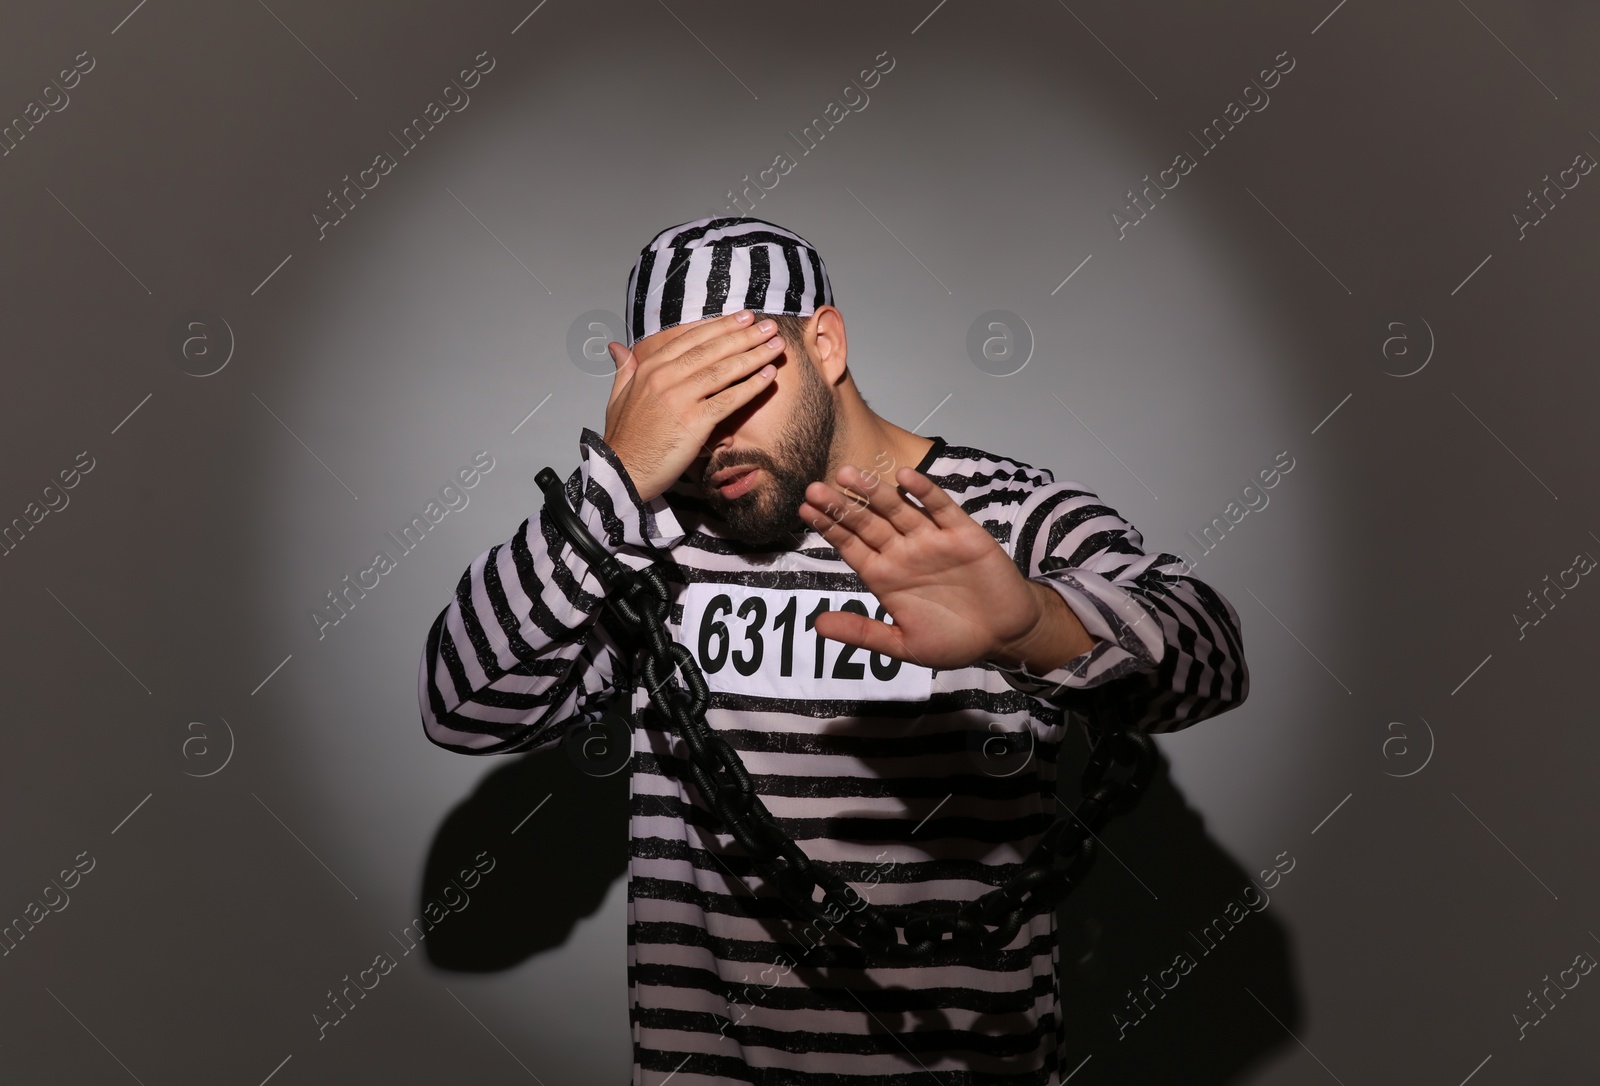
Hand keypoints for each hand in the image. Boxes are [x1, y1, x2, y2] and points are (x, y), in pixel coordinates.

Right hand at [603, 311, 786, 501]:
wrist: (624, 472)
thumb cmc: (625, 438)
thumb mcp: (618, 396)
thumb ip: (624, 368)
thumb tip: (616, 346)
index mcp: (650, 368)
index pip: (692, 339)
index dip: (721, 326)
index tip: (743, 318)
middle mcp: (665, 378)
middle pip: (712, 350)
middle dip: (745, 335)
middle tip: (769, 326)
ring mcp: (680, 398)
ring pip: (724, 370)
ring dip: (754, 356)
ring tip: (776, 346)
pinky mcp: (694, 422)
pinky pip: (729, 399)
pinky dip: (751, 386)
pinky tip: (769, 376)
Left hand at [799, 464, 1096, 670]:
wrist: (1004, 635)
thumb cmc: (954, 640)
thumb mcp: (904, 645)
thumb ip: (863, 632)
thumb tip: (817, 626)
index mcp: (885, 576)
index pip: (850, 546)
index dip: (829, 528)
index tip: (804, 511)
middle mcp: (904, 553)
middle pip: (867, 523)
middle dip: (841, 506)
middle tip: (814, 488)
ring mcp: (932, 540)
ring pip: (897, 510)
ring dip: (873, 492)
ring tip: (847, 474)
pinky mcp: (962, 533)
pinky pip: (940, 508)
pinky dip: (924, 492)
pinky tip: (904, 477)